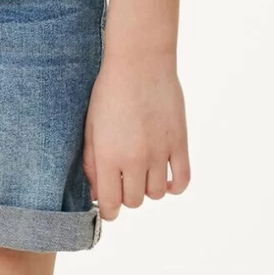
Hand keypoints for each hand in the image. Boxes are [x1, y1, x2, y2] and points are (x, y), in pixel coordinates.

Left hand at [82, 50, 190, 219]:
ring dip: (148, 188)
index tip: (109, 208)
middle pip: (134, 201)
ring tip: (143, 173)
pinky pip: (182, 180)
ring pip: (157, 194)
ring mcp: (160, 152)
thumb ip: (91, 162)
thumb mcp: (90, 127)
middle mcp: (135, 159)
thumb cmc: (109, 92)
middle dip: (126, 196)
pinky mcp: (180, 143)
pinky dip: (175, 186)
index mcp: (108, 155)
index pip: (111, 203)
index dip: (109, 211)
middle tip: (123, 181)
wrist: (140, 63)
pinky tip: (166, 178)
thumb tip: (97, 192)